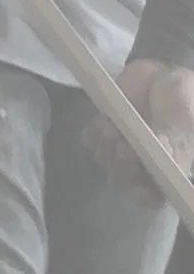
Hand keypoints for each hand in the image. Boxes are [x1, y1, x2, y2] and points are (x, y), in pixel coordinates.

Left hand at [88, 59, 193, 202]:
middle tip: (123, 142)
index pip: (152, 198)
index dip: (142, 194)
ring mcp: (121, 148)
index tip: (137, 185)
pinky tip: (104, 120)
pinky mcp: (102, 130)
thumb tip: (155, 161)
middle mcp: (143, 166)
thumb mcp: (184, 125)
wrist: (164, 75)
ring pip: (104, 161)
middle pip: (124, 180)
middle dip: (121, 164)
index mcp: (167, 171)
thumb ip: (172, 145)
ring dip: (105, 145)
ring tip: (114, 125)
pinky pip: (89, 141)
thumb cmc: (183, 103)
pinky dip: (93, 132)